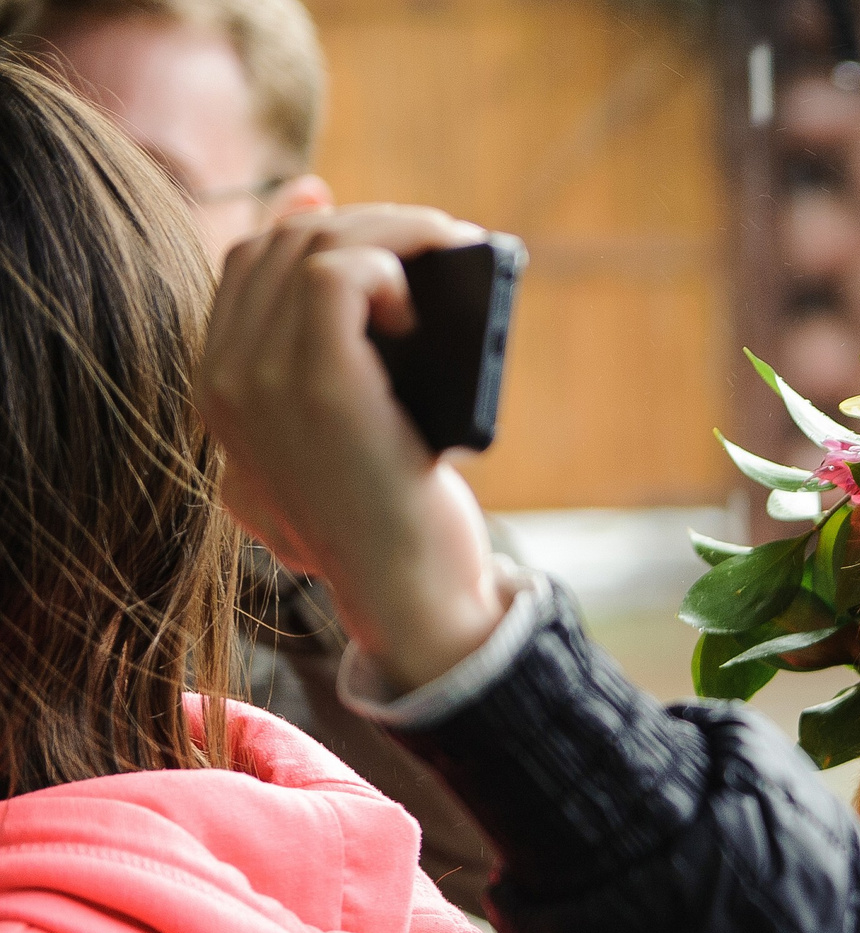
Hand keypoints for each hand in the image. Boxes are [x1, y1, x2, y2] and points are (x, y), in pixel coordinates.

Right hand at [197, 205, 510, 693]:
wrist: (408, 599)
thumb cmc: (390, 526)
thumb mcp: (338, 446)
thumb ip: (318, 377)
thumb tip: (351, 287)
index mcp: (219, 392)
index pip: (246, 264)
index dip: (308, 223)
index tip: (371, 217)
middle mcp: (223, 380)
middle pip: (282, 243)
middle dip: (368, 223)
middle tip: (439, 241)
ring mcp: (260, 378)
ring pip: (312, 244)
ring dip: (394, 232)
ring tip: (452, 251)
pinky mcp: (316, 383)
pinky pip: (339, 272)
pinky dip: (391, 262)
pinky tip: (426, 303)